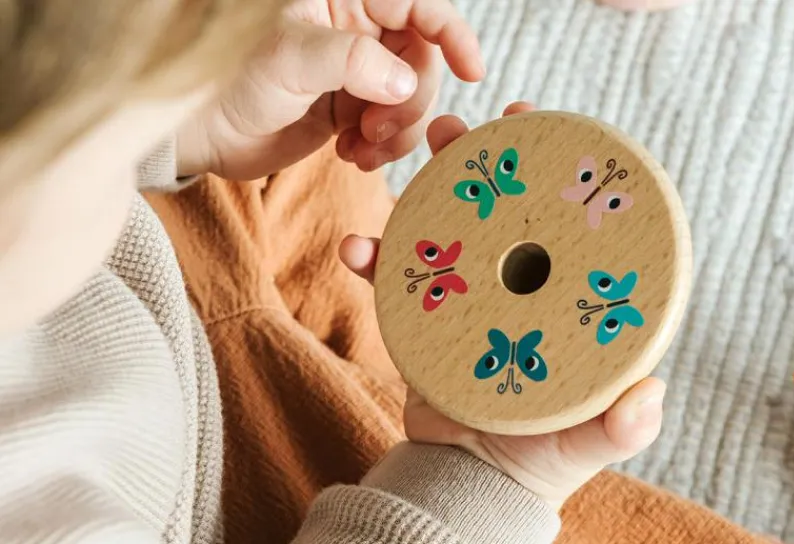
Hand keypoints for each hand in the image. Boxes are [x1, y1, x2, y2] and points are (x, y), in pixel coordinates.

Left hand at [176, 0, 483, 179]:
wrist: (201, 130)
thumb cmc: (231, 77)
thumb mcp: (291, 58)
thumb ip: (353, 61)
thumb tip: (407, 83)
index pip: (415, 2)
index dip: (450, 33)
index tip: (472, 70)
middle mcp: (353, 28)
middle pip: (420, 59)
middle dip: (410, 101)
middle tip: (377, 129)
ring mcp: (354, 72)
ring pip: (410, 99)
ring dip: (397, 132)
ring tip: (360, 149)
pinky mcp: (349, 110)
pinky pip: (390, 128)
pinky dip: (382, 147)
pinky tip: (353, 156)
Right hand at [339, 102, 666, 509]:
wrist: (471, 486)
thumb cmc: (540, 465)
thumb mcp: (587, 446)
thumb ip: (620, 429)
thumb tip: (651, 395)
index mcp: (565, 306)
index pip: (565, 231)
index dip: (554, 177)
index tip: (543, 134)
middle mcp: (522, 292)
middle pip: (501, 214)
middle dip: (484, 164)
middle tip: (469, 128)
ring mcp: (470, 302)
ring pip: (447, 232)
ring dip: (430, 186)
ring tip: (420, 152)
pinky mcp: (422, 321)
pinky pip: (394, 283)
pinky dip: (374, 261)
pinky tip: (355, 247)